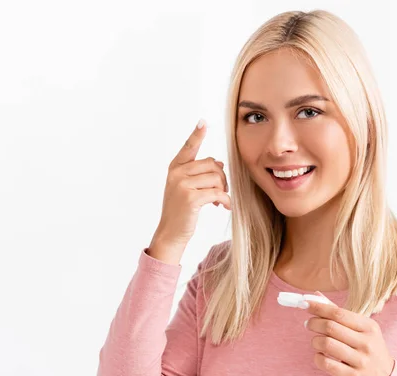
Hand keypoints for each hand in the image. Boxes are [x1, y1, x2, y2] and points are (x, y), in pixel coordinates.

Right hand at [152, 119, 230, 249]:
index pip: (188, 147)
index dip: (197, 134)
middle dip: (222, 178)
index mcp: (175, 167)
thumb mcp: (186, 187)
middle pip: (212, 164)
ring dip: (223, 190)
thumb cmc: (181, 210)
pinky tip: (223, 207)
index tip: (203, 122)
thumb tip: (220, 162)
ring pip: (216, 178)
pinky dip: (225, 201)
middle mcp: (177, 173)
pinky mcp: (191, 198)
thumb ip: (199, 173)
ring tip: (218, 200)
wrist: (171, 232)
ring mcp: (183, 185)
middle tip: (221, 191)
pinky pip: (218, 193)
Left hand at [303, 291, 394, 375]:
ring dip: (315, 341)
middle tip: (308, 324)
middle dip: (314, 323)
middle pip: (330, 327)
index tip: (305, 303)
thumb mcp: (361, 330)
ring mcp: (361, 361)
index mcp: (369, 327)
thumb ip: (339, 314)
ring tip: (316, 341)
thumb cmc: (368, 349)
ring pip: (326, 344)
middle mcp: (366, 343)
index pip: (339, 313)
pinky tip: (321, 356)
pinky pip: (326, 363)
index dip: (319, 307)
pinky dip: (318, 358)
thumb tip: (317, 296)